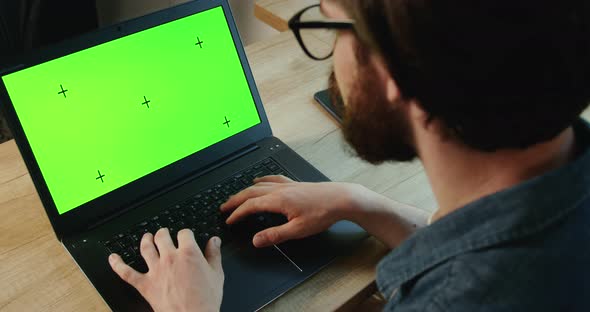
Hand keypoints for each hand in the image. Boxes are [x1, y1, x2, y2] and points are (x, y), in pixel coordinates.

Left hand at [109, 229, 223, 311]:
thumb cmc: (205, 300)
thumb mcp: (216, 274)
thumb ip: (214, 254)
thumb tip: (214, 241)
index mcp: (188, 253)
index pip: (184, 233)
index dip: (186, 234)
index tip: (187, 237)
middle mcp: (170, 258)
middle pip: (162, 236)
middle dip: (164, 233)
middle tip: (165, 234)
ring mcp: (156, 270)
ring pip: (146, 248)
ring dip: (145, 240)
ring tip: (146, 237)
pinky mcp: (145, 285)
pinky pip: (126, 272)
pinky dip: (117, 264)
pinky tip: (113, 258)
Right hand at [220, 175, 362, 247]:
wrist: (342, 198)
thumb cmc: (323, 213)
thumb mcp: (298, 230)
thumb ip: (275, 235)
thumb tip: (256, 240)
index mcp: (278, 200)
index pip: (251, 206)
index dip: (237, 213)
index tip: (229, 220)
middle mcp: (280, 189)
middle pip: (251, 192)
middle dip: (235, 200)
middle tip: (224, 206)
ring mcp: (288, 184)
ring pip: (260, 185)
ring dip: (245, 190)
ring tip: (237, 195)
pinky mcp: (295, 183)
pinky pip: (272, 179)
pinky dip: (262, 180)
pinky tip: (260, 180)